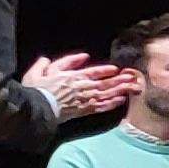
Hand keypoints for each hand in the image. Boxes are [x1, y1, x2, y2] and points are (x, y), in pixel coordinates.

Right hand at [21, 54, 135, 117]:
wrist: (35, 109)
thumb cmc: (37, 89)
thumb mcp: (42, 70)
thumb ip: (61, 62)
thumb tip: (81, 56)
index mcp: (72, 77)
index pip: (93, 72)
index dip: (105, 70)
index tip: (116, 69)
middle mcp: (81, 88)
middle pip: (104, 84)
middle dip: (119, 81)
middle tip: (133, 78)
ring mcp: (84, 100)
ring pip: (106, 95)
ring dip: (120, 91)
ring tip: (132, 88)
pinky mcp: (83, 111)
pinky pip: (101, 107)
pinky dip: (112, 104)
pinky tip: (121, 101)